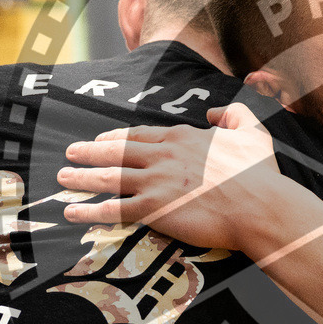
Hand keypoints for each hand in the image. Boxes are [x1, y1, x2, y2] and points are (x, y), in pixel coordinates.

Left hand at [58, 103, 281, 251]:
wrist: (259, 206)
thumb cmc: (260, 173)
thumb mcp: (253, 131)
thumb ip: (233, 115)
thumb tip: (214, 112)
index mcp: (183, 137)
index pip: (141, 134)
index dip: (118, 137)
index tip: (103, 138)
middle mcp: (163, 156)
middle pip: (117, 151)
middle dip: (90, 151)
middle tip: (70, 152)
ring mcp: (156, 182)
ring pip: (109, 177)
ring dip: (82, 176)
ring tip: (63, 177)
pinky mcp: (155, 210)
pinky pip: (114, 209)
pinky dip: (90, 210)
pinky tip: (73, 211)